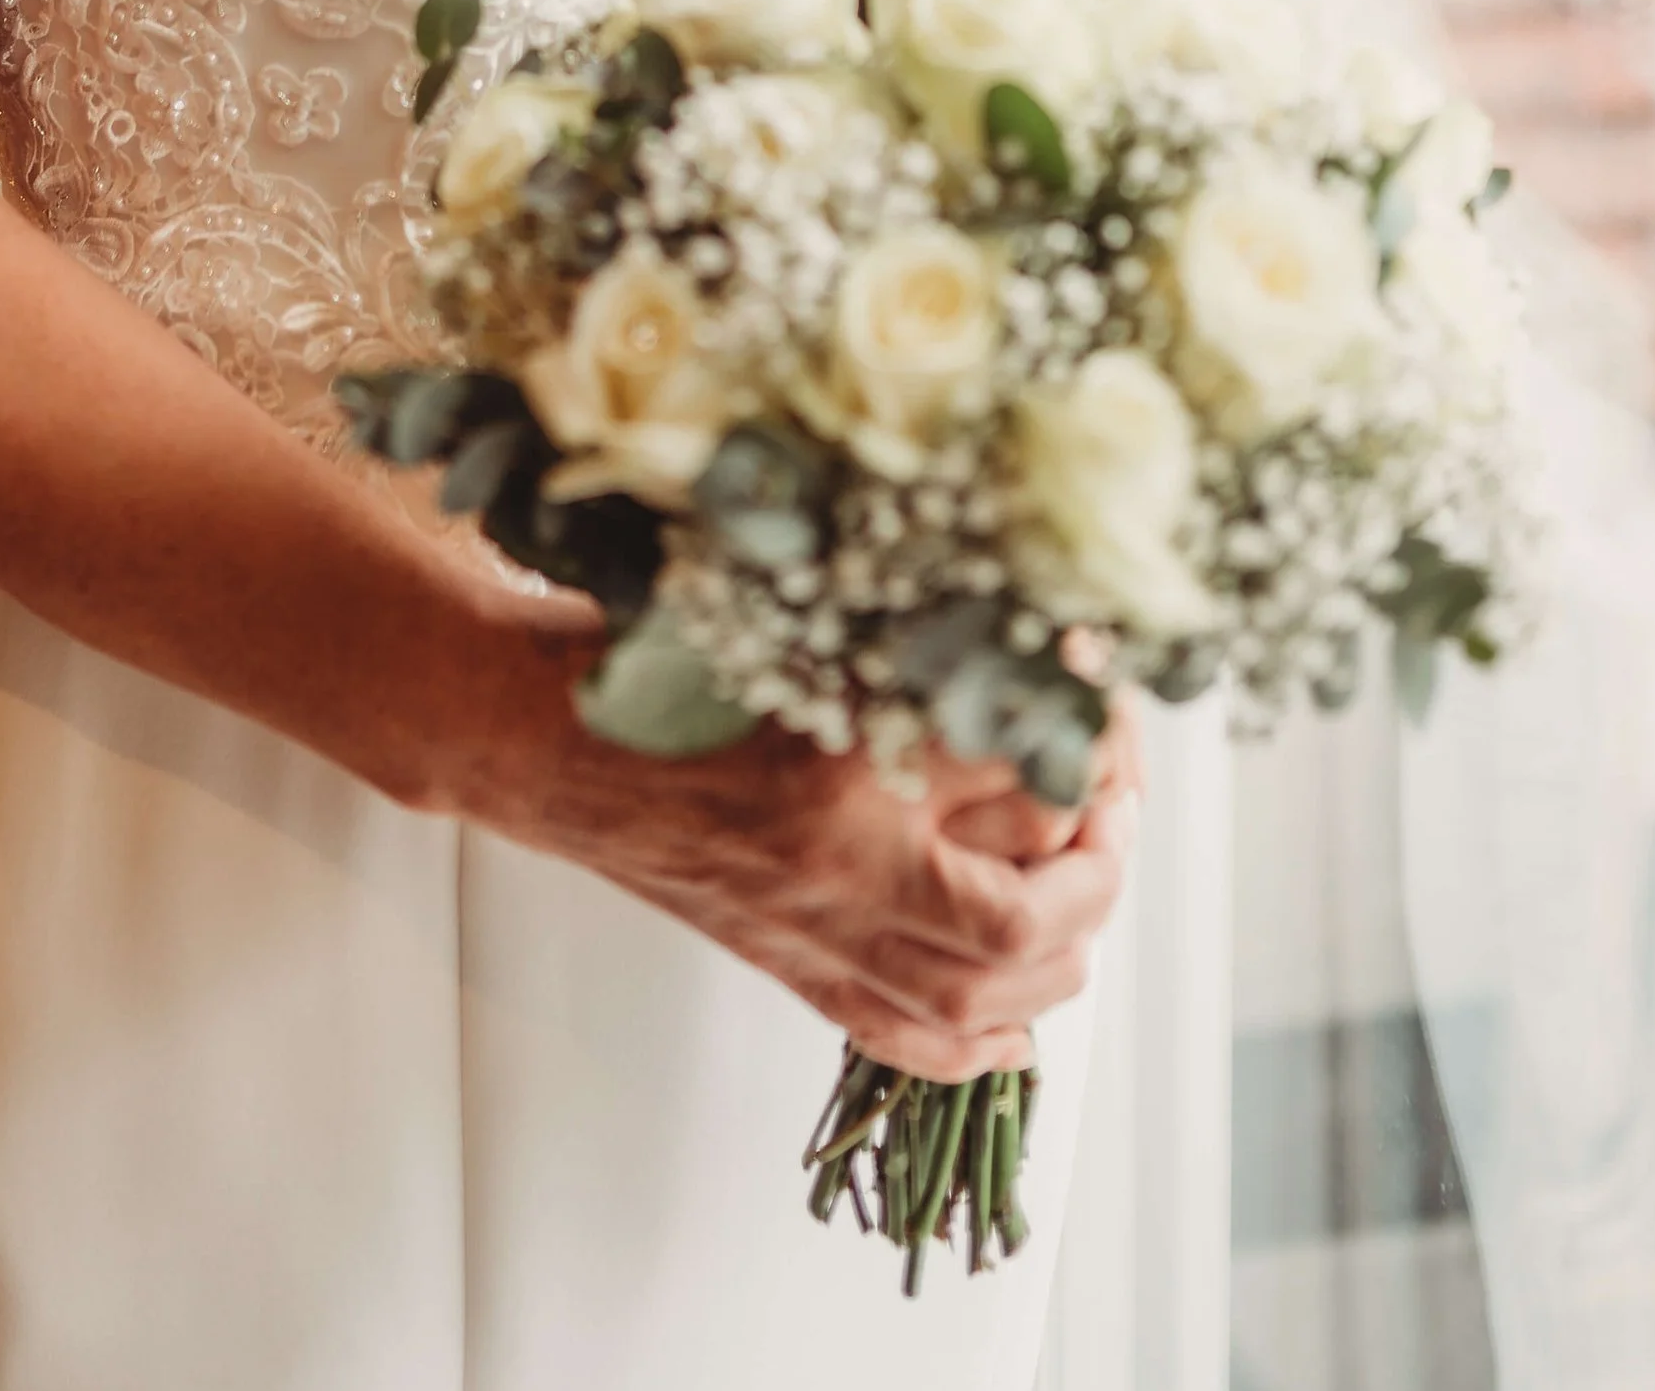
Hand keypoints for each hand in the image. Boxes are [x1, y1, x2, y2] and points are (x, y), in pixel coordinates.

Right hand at [446, 604, 1135, 1082]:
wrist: (540, 732)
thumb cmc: (653, 652)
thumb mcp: (796, 614)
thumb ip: (911, 636)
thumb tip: (1036, 646)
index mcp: (840, 754)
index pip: (1014, 767)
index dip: (1083, 732)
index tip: (1101, 697)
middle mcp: (833, 862)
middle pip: (1020, 917)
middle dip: (1096, 868)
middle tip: (1114, 805)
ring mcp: (808, 928)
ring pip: (977, 995)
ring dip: (1060, 953)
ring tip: (1086, 888)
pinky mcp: (784, 964)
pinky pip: (904, 1038)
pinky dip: (982, 1041)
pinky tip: (1021, 1014)